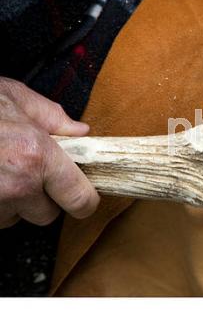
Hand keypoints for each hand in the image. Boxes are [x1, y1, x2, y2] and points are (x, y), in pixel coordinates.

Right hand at [0, 77, 99, 227]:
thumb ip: (50, 115)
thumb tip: (78, 130)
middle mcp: (16, 184)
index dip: (83, 200)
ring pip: (14, 217)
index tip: (81, 198)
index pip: (79, 199)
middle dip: (40, 198)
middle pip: (47, 214)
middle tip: (24, 172)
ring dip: (9, 202)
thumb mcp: (10, 95)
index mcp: (36, 155)